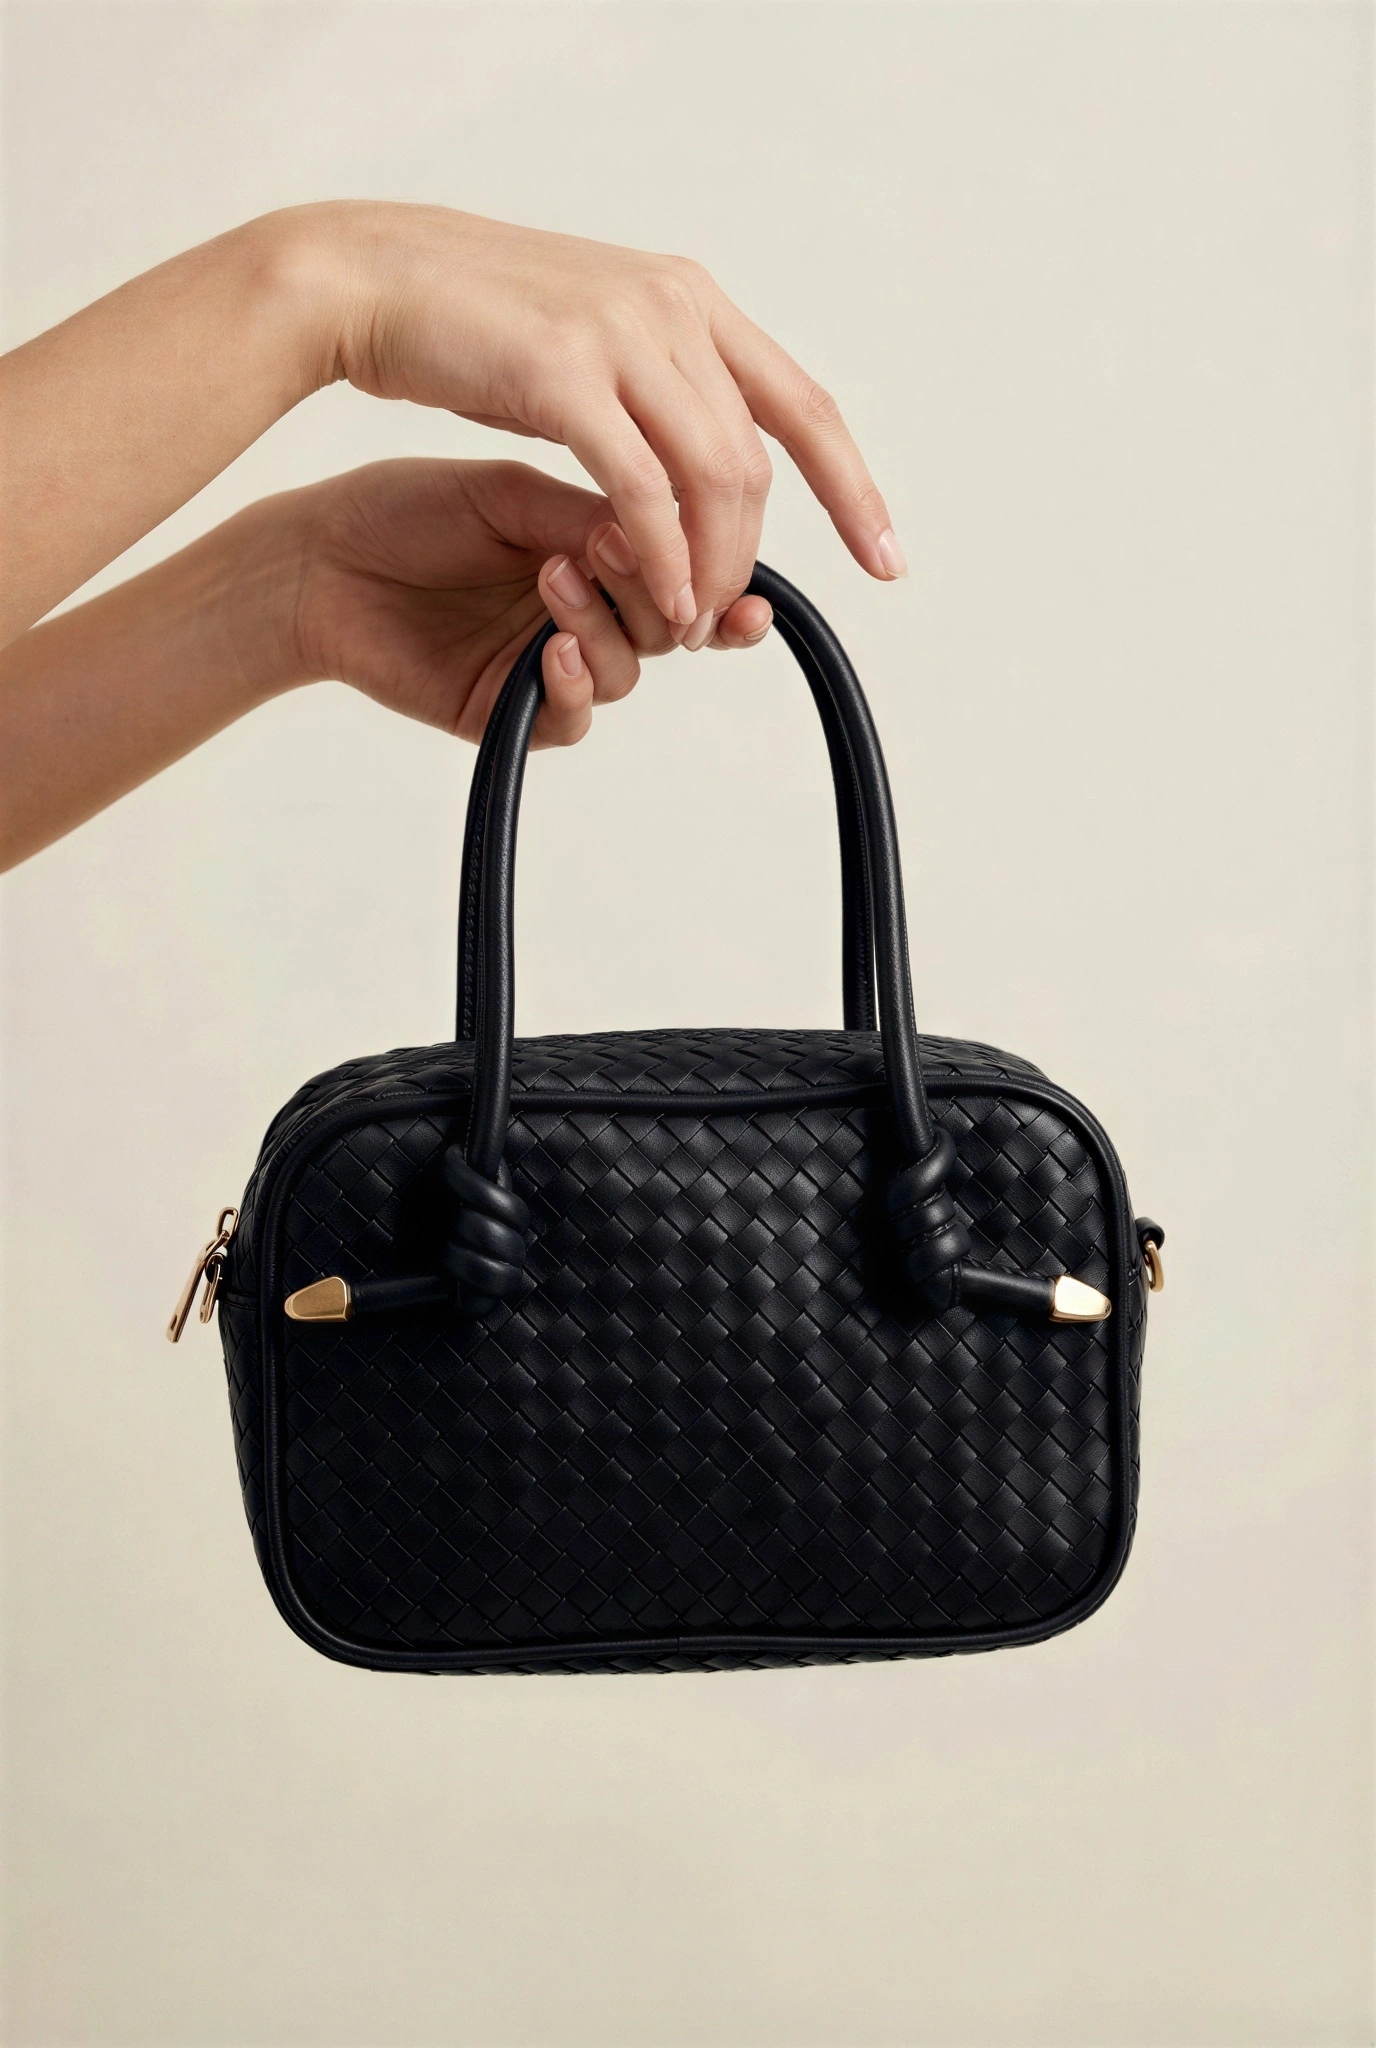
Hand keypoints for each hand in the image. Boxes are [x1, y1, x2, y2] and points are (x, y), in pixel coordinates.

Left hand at [282, 456, 774, 747]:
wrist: (321, 562)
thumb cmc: (404, 512)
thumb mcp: (508, 496)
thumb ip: (588, 514)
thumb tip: (670, 535)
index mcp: (594, 550)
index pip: (680, 569)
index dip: (717, 577)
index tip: (742, 578)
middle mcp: (583, 611)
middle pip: (667, 622)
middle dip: (656, 588)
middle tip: (610, 547)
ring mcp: (548, 664)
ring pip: (627, 670)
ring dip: (604, 626)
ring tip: (552, 578)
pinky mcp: (511, 713)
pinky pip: (574, 717)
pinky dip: (574, 684)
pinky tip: (551, 650)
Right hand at [313, 203, 904, 640]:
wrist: (368, 279)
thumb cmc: (469, 327)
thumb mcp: (590, 350)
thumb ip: (655, 394)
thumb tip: (703, 467)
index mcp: (689, 300)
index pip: (803, 405)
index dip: (851, 488)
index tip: (884, 558)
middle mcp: (671, 307)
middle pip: (757, 459)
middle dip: (750, 552)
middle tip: (724, 618)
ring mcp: (620, 335)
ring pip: (712, 477)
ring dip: (710, 563)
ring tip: (690, 621)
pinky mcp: (563, 375)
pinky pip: (641, 489)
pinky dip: (660, 554)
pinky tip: (660, 597)